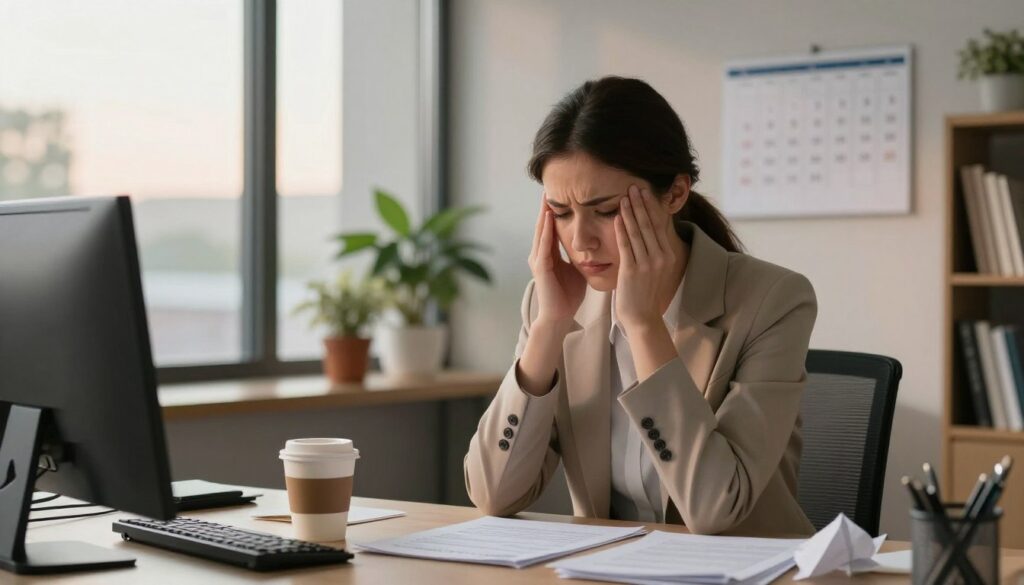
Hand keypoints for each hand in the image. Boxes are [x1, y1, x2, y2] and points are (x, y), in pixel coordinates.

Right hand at [528, 192, 585, 327]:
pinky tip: (549, 218)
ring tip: (547, 198)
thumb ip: (580, 256)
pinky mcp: (540, 267)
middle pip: (543, 226)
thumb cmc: (568, 296)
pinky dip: (546, 231)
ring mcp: (538, 260)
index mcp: (549, 255)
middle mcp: (540, 254)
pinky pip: (543, 245)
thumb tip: (593, 245)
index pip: (552, 228)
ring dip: (544, 215)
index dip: (555, 212)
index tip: (562, 195)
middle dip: (546, 208)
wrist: (559, 316)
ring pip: (541, 232)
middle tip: (549, 188)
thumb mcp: (576, 270)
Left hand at [614, 184, 678, 334]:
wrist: (642, 318)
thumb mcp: (655, 269)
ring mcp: (648, 264)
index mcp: (668, 255)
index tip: (645, 191)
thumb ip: (652, 250)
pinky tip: (617, 217)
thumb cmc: (645, 293)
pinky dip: (621, 230)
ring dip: (630, 212)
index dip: (652, 207)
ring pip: (638, 232)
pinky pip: (626, 245)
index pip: (660, 225)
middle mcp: (661, 257)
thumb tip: (647, 231)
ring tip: (624, 196)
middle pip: (650, 224)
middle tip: (634, 186)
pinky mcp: (633, 270)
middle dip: (641, 204)